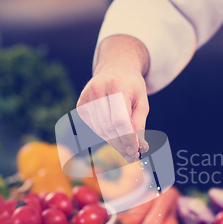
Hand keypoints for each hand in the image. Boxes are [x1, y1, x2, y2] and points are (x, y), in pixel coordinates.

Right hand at [76, 35, 149, 162]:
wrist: (115, 68)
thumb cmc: (132, 87)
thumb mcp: (142, 102)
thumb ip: (140, 124)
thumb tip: (141, 148)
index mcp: (117, 85)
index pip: (120, 120)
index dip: (127, 138)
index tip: (135, 151)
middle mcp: (98, 89)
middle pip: (109, 127)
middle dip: (121, 144)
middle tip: (132, 155)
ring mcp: (87, 96)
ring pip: (100, 129)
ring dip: (113, 143)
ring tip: (126, 149)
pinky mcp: (81, 104)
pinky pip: (93, 127)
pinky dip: (105, 135)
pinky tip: (115, 137)